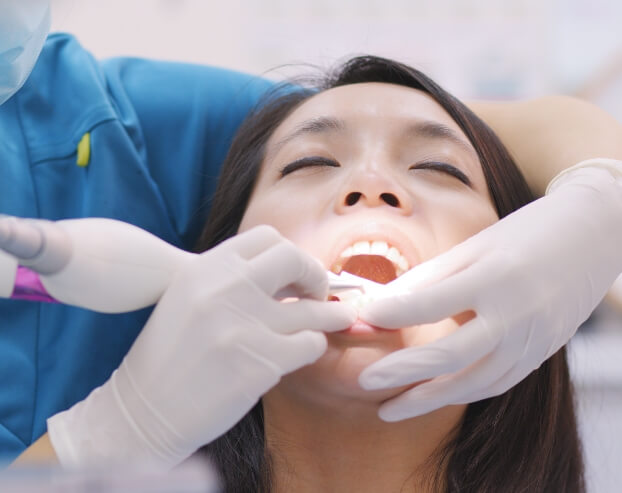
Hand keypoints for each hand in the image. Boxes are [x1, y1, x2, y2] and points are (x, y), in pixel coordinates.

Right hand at [47, 225, 355, 467]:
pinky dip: (314, 346)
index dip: (290, 254)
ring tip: (339, 318)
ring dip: (330, 315)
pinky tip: (305, 350)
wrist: (142, 412)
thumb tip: (288, 277)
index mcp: (205, 268)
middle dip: (315, 274)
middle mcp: (225, 288)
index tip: (297, 273)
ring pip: (312, 309)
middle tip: (320, 292)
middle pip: (293, 259)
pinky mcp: (261, 363)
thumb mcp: (189, 299)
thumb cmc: (168, 357)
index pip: (266, 237)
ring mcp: (245, 325)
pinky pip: (310, 344)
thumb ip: (231, 281)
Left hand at [358, 159, 621, 420]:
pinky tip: (433, 396)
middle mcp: (516, 314)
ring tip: (390, 408)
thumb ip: (429, 278)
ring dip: (429, 399)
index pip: (433, 302)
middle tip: (367, 382)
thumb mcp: (474, 247)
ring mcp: (533, 340)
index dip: (393, 312)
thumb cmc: (524, 235)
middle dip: (404, 372)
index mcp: (495, 276)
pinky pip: (497, 383)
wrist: (591, 237)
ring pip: (474, 382)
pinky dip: (461, 392)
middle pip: (451, 354)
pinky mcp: (541, 354)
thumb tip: (381, 304)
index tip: (362, 318)